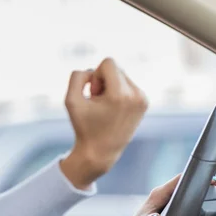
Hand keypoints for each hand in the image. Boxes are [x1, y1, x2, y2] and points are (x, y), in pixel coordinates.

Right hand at [60, 58, 147, 189]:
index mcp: (120, 94)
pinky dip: (118, 93)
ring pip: (122, 76)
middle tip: (97, 102)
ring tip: (105, 107)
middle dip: (103, 81)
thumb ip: (77, 77)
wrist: (101, 152)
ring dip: (110, 87)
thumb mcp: (70, 100)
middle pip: (116, 68)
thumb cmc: (84, 126)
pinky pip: (129, 85)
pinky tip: (113, 109)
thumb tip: (92, 71)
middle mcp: (136, 95)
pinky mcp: (144, 103)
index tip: (93, 94)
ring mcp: (143, 100)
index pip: (109, 63)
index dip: (95, 75)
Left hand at [101, 175, 215, 215]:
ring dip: (202, 189)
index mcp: (157, 196)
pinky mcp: (167, 208)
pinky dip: (196, 198)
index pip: (180, 180)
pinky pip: (184, 199)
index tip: (212, 181)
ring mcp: (165, 201)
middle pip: (186, 183)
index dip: (197, 178)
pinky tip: (206, 201)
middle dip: (204, 182)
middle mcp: (162, 196)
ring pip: (186, 190)